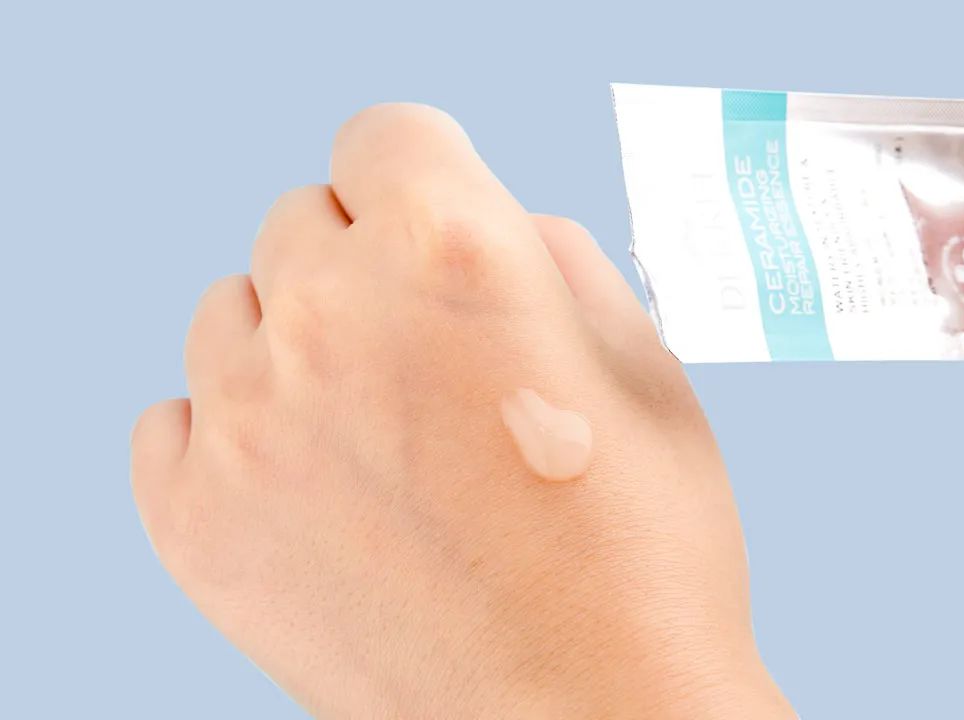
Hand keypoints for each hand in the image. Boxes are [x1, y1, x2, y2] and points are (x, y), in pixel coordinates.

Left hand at [131, 105, 794, 718]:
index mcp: (453, 254)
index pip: (385, 135)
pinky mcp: (197, 523)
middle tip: (423, 355)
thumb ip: (550, 255)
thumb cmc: (641, 552)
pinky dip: (232, 434)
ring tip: (372, 432)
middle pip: (302, 222)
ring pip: (233, 313)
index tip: (432, 222)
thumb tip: (487, 226)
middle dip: (362, 265)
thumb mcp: (645, 364)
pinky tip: (310, 484)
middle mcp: (332, 316)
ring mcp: (249, 423)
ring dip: (296, 345)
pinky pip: (176, 421)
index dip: (422, 177)